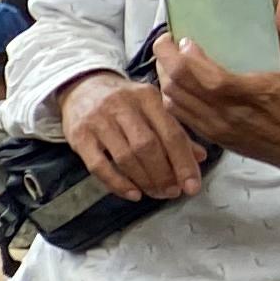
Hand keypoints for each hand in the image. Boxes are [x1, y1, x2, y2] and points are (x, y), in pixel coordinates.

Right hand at [59, 70, 207, 202]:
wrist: (82, 87)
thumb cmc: (124, 101)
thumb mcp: (151, 107)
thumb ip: (174, 130)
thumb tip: (200, 157)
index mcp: (147, 97)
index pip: (170, 133)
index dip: (183, 162)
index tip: (192, 186)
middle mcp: (122, 106)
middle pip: (148, 147)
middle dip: (164, 174)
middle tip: (172, 192)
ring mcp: (98, 121)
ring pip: (125, 158)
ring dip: (144, 181)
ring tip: (156, 193)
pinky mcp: (79, 137)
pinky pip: (99, 167)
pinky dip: (118, 184)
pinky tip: (133, 194)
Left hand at [155, 0, 279, 195]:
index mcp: (249, 95)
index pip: (205, 77)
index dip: (186, 57)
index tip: (184, 38)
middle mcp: (226, 114)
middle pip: (179, 87)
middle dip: (164, 59)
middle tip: (166, 41)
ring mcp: (216, 128)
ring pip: (173, 103)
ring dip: (164, 78)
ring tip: (167, 58)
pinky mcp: (214, 137)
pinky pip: (179, 117)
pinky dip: (171, 97)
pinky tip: (175, 83)